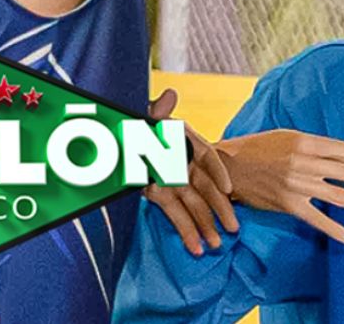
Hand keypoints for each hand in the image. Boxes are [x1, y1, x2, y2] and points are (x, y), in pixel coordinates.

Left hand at [142, 89, 239, 255]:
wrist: (110, 138)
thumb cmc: (132, 124)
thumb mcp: (142, 117)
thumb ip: (157, 110)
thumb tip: (171, 94)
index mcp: (182, 140)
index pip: (207, 155)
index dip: (217, 171)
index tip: (227, 188)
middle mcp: (183, 161)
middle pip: (206, 187)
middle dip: (220, 209)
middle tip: (233, 228)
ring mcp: (174, 180)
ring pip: (195, 206)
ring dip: (206, 226)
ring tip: (215, 246)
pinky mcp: (161, 196)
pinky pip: (176, 215)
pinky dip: (186, 232)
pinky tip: (195, 248)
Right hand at [216, 129, 343, 244]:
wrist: (228, 168)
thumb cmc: (261, 147)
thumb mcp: (289, 135)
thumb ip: (317, 146)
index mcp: (307, 142)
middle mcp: (306, 163)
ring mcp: (298, 186)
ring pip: (340, 195)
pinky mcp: (290, 205)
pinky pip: (318, 219)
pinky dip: (335, 230)